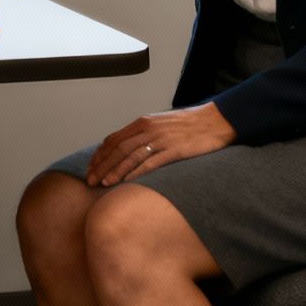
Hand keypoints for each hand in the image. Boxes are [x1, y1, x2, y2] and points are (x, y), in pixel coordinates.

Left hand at [83, 103, 237, 185]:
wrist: (215, 121)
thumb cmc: (189, 125)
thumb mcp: (161, 124)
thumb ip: (144, 134)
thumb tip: (127, 149)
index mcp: (143, 122)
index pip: (114, 139)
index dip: (100, 155)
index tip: (91, 168)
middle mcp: (149, 129)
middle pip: (118, 149)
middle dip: (102, 166)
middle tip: (90, 181)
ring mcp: (161, 139)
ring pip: (131, 156)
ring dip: (115, 171)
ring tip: (103, 184)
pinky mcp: (175, 149)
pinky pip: (151, 162)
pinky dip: (137, 172)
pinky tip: (127, 182)